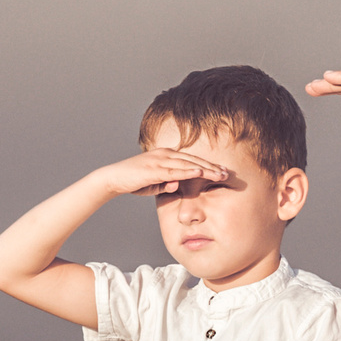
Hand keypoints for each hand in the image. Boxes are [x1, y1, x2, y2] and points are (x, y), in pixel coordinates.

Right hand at [95, 145, 234, 198]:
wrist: (113, 178)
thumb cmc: (134, 181)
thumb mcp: (154, 184)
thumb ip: (166, 183)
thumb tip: (178, 186)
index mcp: (166, 155)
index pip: (191, 160)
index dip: (207, 165)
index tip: (221, 171)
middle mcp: (165, 154)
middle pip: (193, 160)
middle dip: (211, 167)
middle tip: (227, 173)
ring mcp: (160, 160)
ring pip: (188, 164)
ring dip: (205, 169)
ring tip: (219, 174)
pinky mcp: (154, 169)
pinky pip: (175, 171)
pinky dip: (189, 172)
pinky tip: (200, 173)